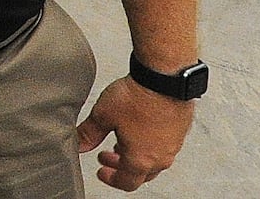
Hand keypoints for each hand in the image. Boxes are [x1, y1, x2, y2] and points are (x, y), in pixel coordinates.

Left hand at [76, 75, 194, 190]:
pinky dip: (149, 143)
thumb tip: (79, 144)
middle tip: (107, 156)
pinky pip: (164, 145)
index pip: (126, 182)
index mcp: (141, 160)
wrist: (165, 77)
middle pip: (141, 174)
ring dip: (136, 155)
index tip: (102, 171)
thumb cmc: (139, 97)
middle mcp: (161, 156)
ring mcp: (173, 144)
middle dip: (121, 167)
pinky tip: (140, 128)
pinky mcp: (180, 130)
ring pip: (154, 159)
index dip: (111, 179)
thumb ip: (89, 133)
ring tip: (122, 140)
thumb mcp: (103, 115)